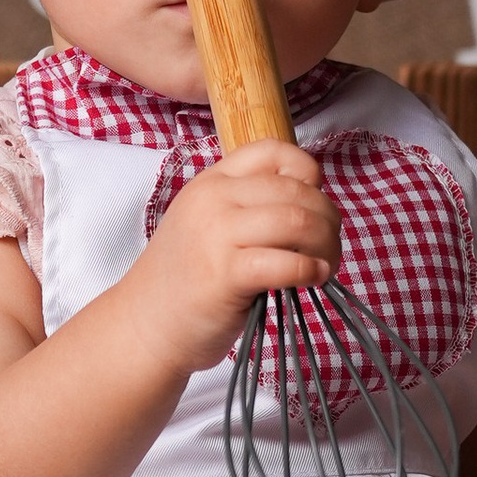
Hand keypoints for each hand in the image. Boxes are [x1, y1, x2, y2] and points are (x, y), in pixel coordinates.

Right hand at [129, 142, 339, 378]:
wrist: (145, 325)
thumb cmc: (185, 279)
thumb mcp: (209, 223)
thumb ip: (248, 206)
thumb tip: (312, 206)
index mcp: (211, 181)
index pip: (273, 150)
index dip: (308, 172)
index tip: (315, 201)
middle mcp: (213, 199)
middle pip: (295, 190)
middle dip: (327, 217)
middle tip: (331, 244)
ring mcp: (217, 235)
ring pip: (297, 221)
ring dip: (326, 244)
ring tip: (327, 264)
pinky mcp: (226, 274)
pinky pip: (286, 263)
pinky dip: (312, 270)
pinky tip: (314, 278)